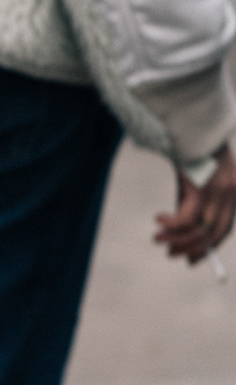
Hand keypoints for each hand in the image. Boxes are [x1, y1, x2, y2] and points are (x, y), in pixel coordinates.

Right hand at [154, 144, 235, 264]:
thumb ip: (193, 202)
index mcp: (234, 192)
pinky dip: (170, 225)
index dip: (208, 248)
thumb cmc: (190, 150)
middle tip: (170, 253)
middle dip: (191, 249)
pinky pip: (186, 220)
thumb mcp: (195, 179)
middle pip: (213, 234)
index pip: (225, 229)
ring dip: (175, 240)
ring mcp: (218, 192)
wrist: (190, 124)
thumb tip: (179, 231)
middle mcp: (231, 195)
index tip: (192, 260)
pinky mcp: (202, 189)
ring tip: (157, 238)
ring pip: (199, 231)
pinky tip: (158, 219)